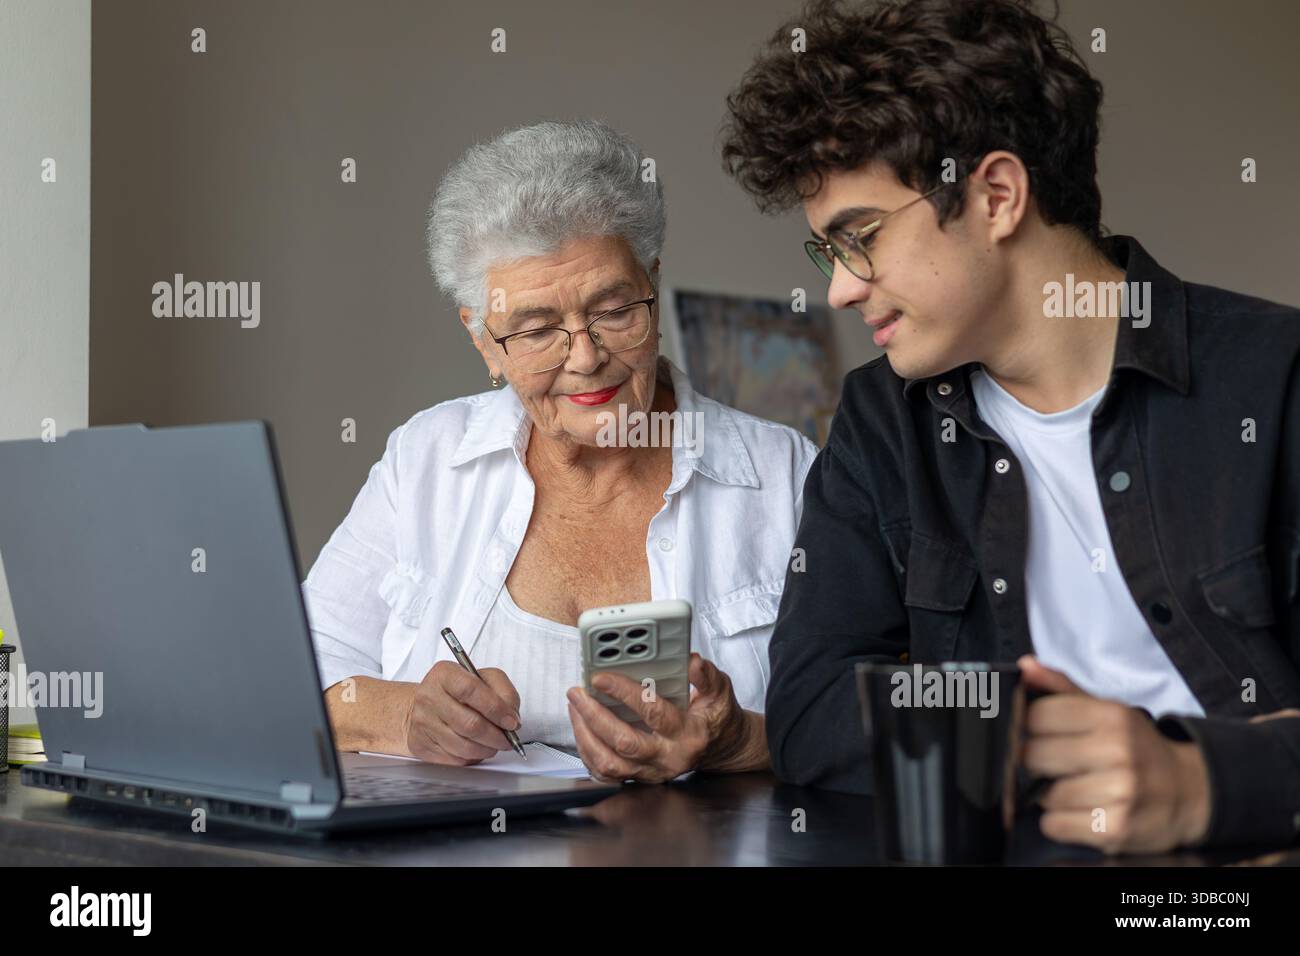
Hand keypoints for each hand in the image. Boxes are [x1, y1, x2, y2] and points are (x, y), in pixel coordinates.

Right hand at [403, 661, 520, 765]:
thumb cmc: (458, 691)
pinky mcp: (422, 745)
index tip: (511, 721)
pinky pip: (455, 759)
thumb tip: (511, 716)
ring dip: (487, 749)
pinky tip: (476, 748)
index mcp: (445, 674)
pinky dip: (473, 757)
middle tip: (508, 738)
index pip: (471, 691)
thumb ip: (504, 691)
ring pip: (464, 746)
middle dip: (496, 736)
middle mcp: (429, 697)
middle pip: (469, 724)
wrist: (426, 704)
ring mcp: (423, 723)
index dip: (496, 709)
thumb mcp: (484, 678)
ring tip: (494, 743)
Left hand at [566, 653, 762, 782]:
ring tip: (575, 707)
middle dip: (594, 715)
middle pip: (624, 742)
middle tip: (577, 692)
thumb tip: (692, 662)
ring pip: (609, 763)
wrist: (721, 748)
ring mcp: (651, 771)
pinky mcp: (638, 777)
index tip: (601, 677)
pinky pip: (605, 773)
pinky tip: (581, 728)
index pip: (652, 713)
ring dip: (585, 735)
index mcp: (688, 734)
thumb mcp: (719, 691)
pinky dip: (587, 751)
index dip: (624, 693)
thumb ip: (706, 676)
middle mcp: (668, 757)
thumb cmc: (715, 717)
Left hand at [1018, 655, 1210, 854]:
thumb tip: (1025, 666)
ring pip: (1043, 794)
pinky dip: (1058, 821)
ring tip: (1073, 788)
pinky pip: (1054, 825)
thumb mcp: (1106, 710)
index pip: (1036, 715)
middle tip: (1053, 764)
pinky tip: (1079, 812)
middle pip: (1033, 755)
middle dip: (1035, 761)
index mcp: (1111, 717)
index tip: (1037, 733)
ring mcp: (1118, 792)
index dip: (1027, 726)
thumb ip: (1061, 688)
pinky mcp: (1115, 829)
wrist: (1187, 792)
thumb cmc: (1136, 749)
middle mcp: (1117, 752)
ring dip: (1048, 795)